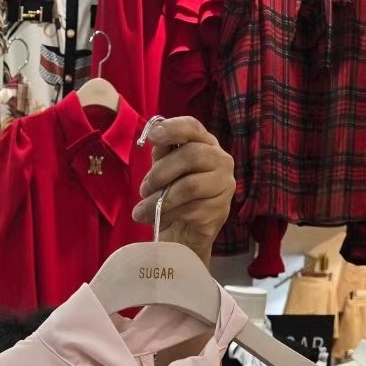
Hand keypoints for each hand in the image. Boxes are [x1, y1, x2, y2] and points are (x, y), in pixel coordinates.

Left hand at [132, 116, 234, 263]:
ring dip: (160, 199)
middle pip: (191, 155)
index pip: (193, 128)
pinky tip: (158, 221)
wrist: (184, 237)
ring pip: (189, 186)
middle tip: (143, 189)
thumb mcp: (164, 174)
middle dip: (161, 173)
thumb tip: (154, 137)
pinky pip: (189, 210)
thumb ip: (162, 155)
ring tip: (142, 211)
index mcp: (206, 145)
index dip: (173, 128)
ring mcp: (224, 186)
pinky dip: (168, 215)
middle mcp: (221, 161)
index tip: (152, 136)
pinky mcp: (219, 211)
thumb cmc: (174, 199)